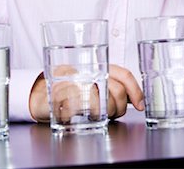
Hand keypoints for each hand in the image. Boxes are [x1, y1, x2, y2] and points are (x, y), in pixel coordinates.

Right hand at [29, 64, 143, 122]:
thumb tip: (137, 99)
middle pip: (116, 91)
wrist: (43, 93)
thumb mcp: (96, 85)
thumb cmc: (74, 90)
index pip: (124, 75)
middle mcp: (88, 72)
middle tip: (114, 113)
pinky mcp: (59, 95)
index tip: (140, 105)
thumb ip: (115, 88)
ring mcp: (73, 83)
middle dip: (120, 107)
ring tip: (98, 114)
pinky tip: (82, 114)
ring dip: (104, 114)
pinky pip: (79, 109)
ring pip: (101, 102)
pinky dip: (82, 115)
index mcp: (100, 67)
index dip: (136, 90)